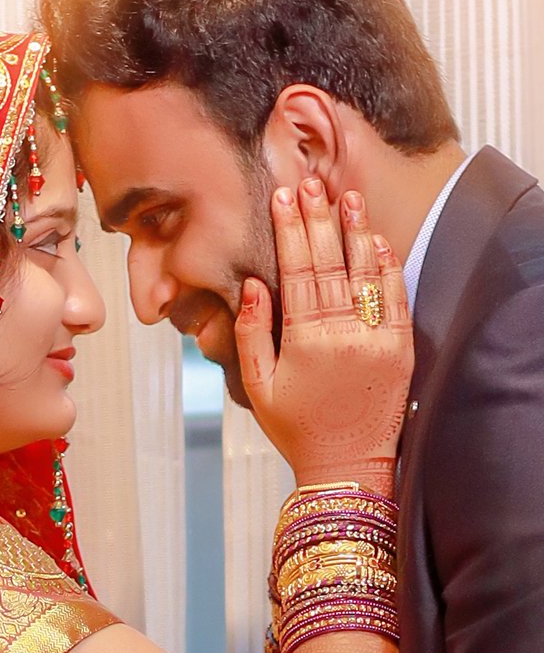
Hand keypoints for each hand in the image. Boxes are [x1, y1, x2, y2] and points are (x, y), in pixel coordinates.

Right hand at [234, 179, 412, 491]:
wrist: (347, 469)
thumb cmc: (296, 429)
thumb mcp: (258, 384)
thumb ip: (252, 332)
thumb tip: (252, 284)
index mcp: (305, 342)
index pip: (297, 271)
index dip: (290, 231)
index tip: (283, 197)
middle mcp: (343, 336)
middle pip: (330, 264)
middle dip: (319, 219)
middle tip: (312, 183)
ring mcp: (376, 342)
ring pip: (365, 275)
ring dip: (356, 232)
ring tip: (348, 196)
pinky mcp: (400, 351)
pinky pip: (395, 300)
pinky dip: (387, 269)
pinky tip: (378, 241)